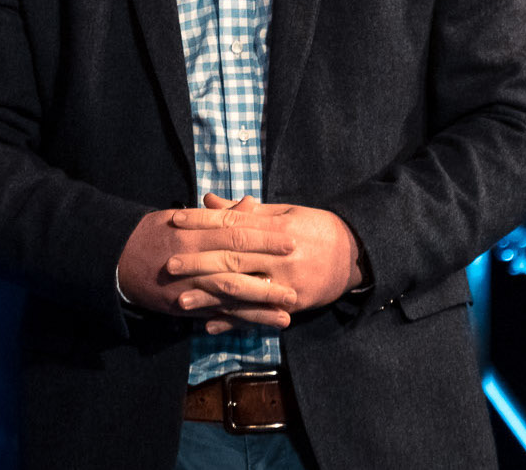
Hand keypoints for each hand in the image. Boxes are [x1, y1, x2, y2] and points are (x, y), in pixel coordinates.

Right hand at [116, 204, 298, 329]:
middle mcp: (192, 257)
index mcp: (193, 230)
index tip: (292, 239)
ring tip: (288, 307)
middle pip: (237, 262)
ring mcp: (188, 284)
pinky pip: (215, 313)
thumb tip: (251, 203)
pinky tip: (261, 324)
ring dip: (260, 301)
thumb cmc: (152, 232)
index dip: (265, 237)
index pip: (236, 231)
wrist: (114, 259)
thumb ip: (219, 214)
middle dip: (270, 269)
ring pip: (229, 292)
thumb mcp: (181, 215)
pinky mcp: (184, 306)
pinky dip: (239, 319)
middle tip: (299, 274)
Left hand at [171, 193, 365, 330]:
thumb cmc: (315, 228)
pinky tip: (209, 326)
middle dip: (199, 261)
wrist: (356, 255)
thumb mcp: (285, 212)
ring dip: (210, 297)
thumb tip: (209, 199)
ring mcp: (286, 283)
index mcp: (277, 228)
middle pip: (232, 258)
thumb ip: (246, 211)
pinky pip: (257, 315)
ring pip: (242, 290)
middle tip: (169, 264)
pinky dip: (233, 322)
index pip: (233, 222)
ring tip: (181, 300)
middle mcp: (280, 256)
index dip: (202, 221)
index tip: (175, 219)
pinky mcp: (291, 305)